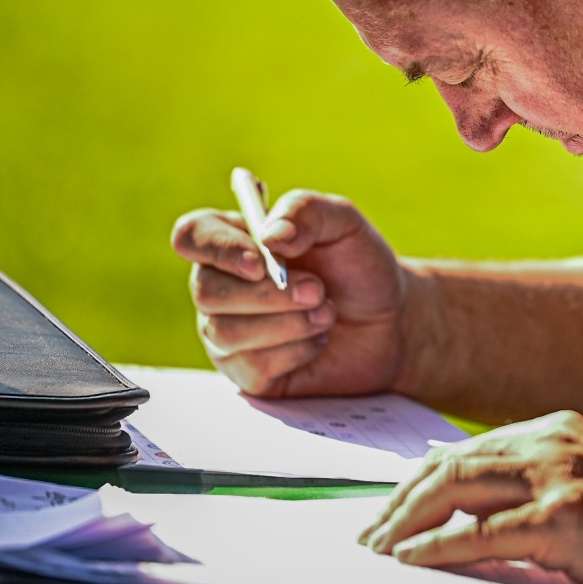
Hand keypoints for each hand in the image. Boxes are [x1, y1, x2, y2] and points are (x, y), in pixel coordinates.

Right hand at [170, 190, 407, 397]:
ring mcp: (227, 331)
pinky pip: (251, 366)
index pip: (191, 235)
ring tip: (327, 313)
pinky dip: (296, 351)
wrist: (390, 322)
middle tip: (318, 291)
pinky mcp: (247, 372)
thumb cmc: (359, 266)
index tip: (260, 261)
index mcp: (234, 239)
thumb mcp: (343, 223)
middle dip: (270, 294)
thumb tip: (270, 236)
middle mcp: (220, 285)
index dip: (218, 249)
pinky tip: (318, 341)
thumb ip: (305, 211)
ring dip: (289, 323)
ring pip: (226, 332)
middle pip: (206, 290)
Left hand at [358, 410, 582, 583]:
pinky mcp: (562, 519)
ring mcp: (556, 478)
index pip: (467, 449)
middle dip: (401, 501)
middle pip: (450, 464)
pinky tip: (412, 561)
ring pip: (455, 489)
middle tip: (370, 533)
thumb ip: (532, 484)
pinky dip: (438, 549)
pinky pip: (482, 535)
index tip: (392, 509)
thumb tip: (465, 512)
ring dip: (407, 522)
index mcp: (555, 429)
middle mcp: (550, 442)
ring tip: (380, 548)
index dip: (421, 481)